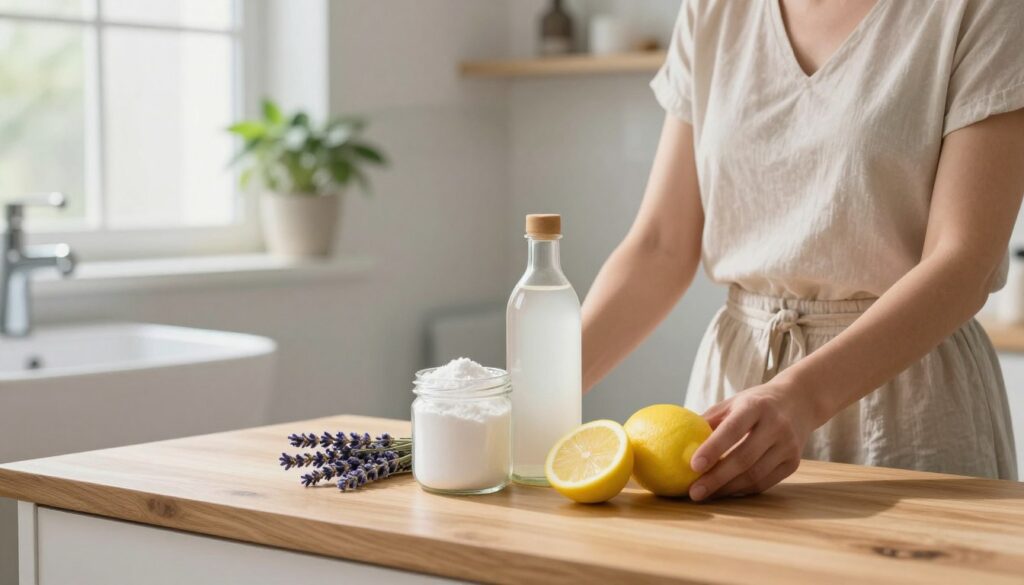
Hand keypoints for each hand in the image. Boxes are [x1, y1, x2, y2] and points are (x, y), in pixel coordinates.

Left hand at [687, 381, 821, 501]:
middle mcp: (776, 425)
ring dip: (727, 489)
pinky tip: (724, 492)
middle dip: (717, 478)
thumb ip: (709, 421)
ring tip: (705, 495)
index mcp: (756, 406)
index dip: (713, 448)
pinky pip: (764, 482)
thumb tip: (677, 442)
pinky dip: (742, 490)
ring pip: (755, 475)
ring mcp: (788, 445)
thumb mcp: (733, 403)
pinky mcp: (794, 462)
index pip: (733, 429)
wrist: (799, 402)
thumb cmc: (755, 403)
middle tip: (694, 492)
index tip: (693, 466)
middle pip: (744, 457)